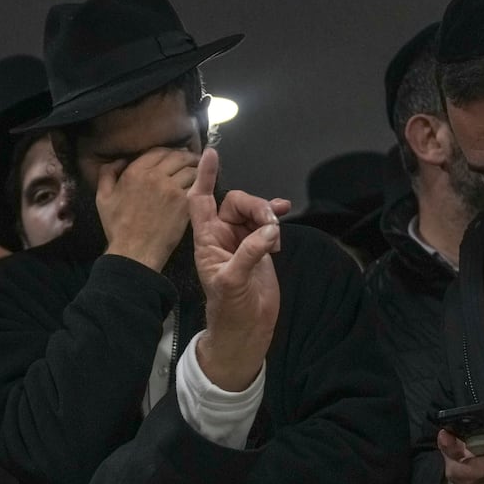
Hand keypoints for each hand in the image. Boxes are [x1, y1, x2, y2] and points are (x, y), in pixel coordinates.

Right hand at [96, 147, 198, 268]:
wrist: (134, 252)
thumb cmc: (118, 228)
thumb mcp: (103, 199)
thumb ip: (107, 174)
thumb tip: (119, 160)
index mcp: (135, 172)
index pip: (158, 151)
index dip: (168, 152)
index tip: (173, 156)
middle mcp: (155, 175)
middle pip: (177, 156)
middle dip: (186, 156)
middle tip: (191, 160)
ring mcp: (172, 188)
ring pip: (190, 168)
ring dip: (195, 168)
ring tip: (198, 172)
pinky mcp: (184, 202)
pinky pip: (197, 184)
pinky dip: (199, 183)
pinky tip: (200, 187)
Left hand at [188, 148, 283, 391]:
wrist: (246, 328)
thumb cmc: (230, 309)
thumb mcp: (233, 282)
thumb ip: (249, 253)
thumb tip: (269, 230)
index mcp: (207, 241)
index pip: (200, 201)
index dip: (204, 178)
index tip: (209, 154)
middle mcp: (222, 237)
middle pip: (235, 202)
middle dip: (254, 205)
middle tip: (270, 222)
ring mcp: (241, 241)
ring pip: (254, 211)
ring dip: (267, 214)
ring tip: (276, 235)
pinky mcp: (259, 247)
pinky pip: (267, 223)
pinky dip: (276, 219)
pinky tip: (283, 222)